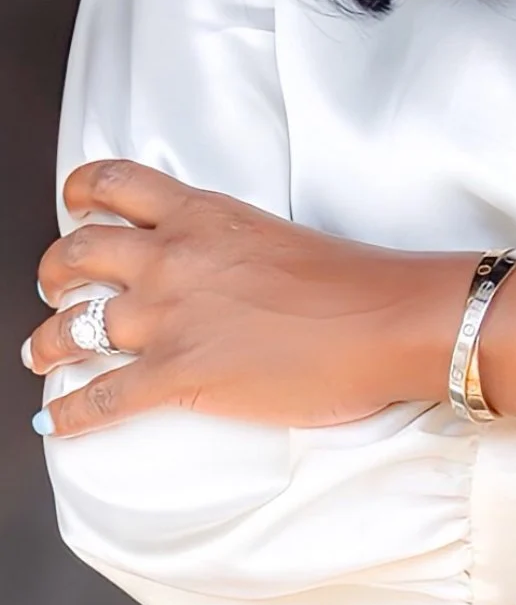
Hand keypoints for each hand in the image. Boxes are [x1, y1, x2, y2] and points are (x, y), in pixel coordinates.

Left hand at [26, 159, 476, 437]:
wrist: (385, 318)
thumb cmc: (351, 280)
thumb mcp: (274, 234)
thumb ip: (228, 242)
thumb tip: (215, 268)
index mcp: (204, 213)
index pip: (117, 182)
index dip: (81, 191)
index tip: (74, 202)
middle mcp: (174, 256)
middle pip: (79, 250)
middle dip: (54, 270)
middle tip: (54, 283)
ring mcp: (171, 316)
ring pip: (73, 325)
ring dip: (46, 341)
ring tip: (42, 349)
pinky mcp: (179, 374)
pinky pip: (100, 397)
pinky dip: (69, 414)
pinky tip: (56, 421)